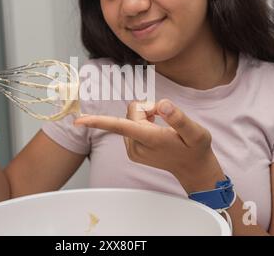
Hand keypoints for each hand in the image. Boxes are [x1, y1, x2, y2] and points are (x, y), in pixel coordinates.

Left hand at [74, 99, 225, 192]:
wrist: (193, 168)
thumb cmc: (195, 149)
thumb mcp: (196, 132)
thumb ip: (179, 118)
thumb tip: (161, 104)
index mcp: (149, 139)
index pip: (119, 126)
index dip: (98, 121)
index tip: (78, 121)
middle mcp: (136, 146)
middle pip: (131, 112)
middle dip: (148, 108)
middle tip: (165, 117)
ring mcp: (133, 150)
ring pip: (131, 118)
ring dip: (146, 117)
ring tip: (163, 128)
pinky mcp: (132, 151)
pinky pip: (131, 126)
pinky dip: (143, 124)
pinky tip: (157, 131)